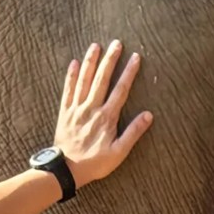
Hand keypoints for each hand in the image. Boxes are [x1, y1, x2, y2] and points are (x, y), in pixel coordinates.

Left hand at [54, 41, 152, 186]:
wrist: (66, 170)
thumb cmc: (95, 162)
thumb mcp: (119, 152)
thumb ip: (133, 132)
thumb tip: (149, 115)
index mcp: (107, 117)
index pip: (121, 89)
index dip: (129, 72)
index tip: (135, 57)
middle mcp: (92, 108)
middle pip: (102, 78)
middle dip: (110, 59)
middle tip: (116, 43)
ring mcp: (76, 108)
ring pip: (84, 80)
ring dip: (91, 61)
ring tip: (96, 45)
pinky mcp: (65, 112)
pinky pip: (68, 89)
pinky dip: (71, 75)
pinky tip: (75, 62)